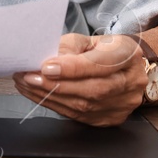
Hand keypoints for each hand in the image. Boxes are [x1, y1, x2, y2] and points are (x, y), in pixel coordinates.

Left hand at [12, 33, 146, 126]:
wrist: (124, 67)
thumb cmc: (101, 49)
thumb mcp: (86, 40)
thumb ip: (68, 48)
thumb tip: (46, 62)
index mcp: (128, 54)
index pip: (100, 64)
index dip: (72, 68)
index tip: (46, 67)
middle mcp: (131, 81)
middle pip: (92, 89)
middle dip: (56, 85)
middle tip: (28, 77)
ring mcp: (123, 103)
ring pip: (84, 105)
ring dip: (50, 96)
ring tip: (26, 85)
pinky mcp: (112, 118)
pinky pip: (80, 116)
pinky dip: (55, 105)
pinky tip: (38, 95)